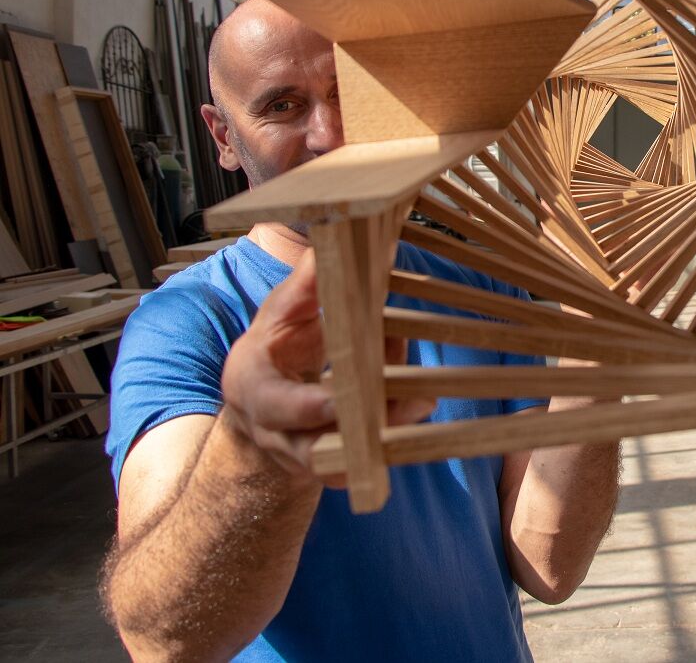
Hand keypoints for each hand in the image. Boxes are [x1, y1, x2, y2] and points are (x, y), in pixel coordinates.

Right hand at [221, 250, 433, 484]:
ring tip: (422, 402)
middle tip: (413, 402)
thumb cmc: (275, 347)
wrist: (259, 402)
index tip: (347, 396)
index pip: (280, 406)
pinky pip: (361, 468)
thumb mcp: (281, 314)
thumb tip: (329, 242)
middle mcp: (277, 435)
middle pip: (318, 446)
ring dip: (386, 437)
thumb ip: (306, 287)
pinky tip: (417, 414)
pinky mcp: (330, 470)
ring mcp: (303, 459)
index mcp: (256, 392)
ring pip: (346, 463)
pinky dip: (388, 447)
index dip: (313, 405)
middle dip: (363, 428)